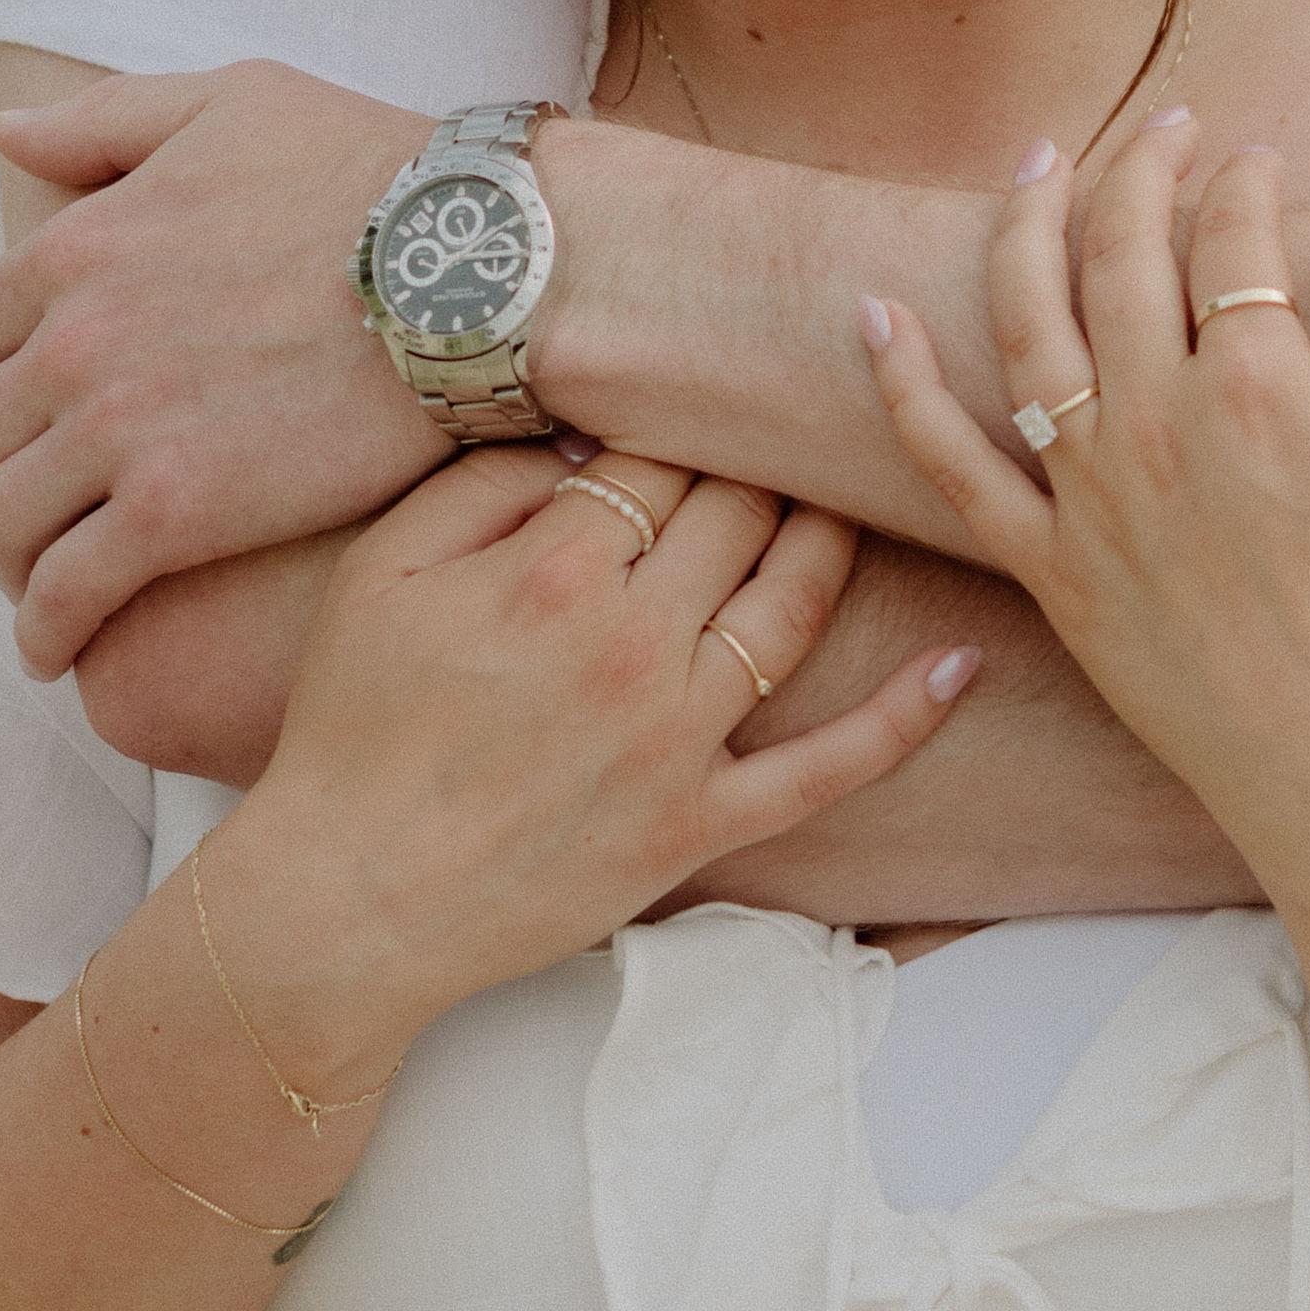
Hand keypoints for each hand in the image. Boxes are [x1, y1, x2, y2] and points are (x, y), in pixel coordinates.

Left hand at [0, 65, 436, 669]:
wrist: (479, 273)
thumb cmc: (373, 175)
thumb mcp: (233, 102)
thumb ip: (105, 122)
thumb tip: (6, 131)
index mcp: (75, 248)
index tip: (30, 416)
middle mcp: (73, 343)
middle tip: (45, 504)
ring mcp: (119, 433)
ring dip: (14, 558)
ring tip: (50, 580)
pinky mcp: (176, 515)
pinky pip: (64, 594)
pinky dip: (47, 630)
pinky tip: (62, 648)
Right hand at [230, 446, 976, 1030]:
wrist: (347, 900)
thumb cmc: (351, 731)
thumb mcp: (381, 573)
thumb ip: (485, 487)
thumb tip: (582, 447)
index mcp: (555, 570)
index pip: (655, 462)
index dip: (676, 428)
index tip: (693, 411)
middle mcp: (634, 644)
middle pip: (736, 517)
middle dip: (757, 467)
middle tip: (784, 435)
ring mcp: (679, 740)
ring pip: (794, 608)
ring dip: (832, 540)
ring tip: (857, 497)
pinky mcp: (703, 825)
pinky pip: (829, 768)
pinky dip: (904, 718)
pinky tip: (961, 665)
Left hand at [858, 109, 1309, 824]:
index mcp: (1257, 380)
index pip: (1230, 231)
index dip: (1244, 177)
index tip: (1258, 160)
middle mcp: (1155, 420)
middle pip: (1120, 251)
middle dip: (1140, 166)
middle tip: (1162, 128)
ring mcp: (1088, 491)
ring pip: (1025, 324)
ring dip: (1023, 225)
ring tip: (1033, 161)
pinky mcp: (1046, 562)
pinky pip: (950, 462)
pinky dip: (903, 384)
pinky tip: (875, 313)